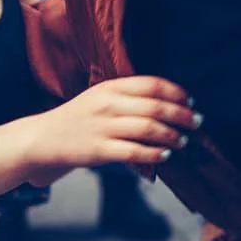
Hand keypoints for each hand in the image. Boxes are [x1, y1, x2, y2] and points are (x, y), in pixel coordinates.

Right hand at [25, 75, 198, 183]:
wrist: (43, 138)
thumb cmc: (77, 118)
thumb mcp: (99, 97)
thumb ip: (127, 96)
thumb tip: (167, 103)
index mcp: (110, 87)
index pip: (152, 84)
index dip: (176, 93)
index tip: (190, 102)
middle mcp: (108, 104)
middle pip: (156, 107)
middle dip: (182, 116)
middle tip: (197, 123)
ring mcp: (102, 127)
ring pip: (149, 129)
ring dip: (173, 136)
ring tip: (183, 141)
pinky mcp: (98, 150)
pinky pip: (134, 152)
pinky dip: (154, 154)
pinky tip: (165, 155)